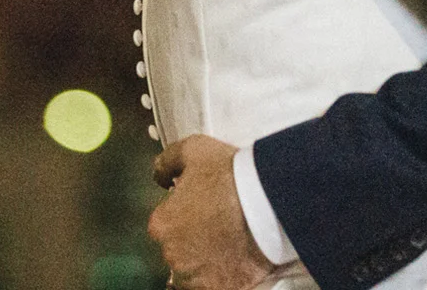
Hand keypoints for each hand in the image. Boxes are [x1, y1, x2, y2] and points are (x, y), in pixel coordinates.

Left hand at [148, 135, 276, 289]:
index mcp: (161, 225)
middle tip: (221, 223)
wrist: (267, 200)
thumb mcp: (194, 150)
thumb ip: (167, 162)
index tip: (205, 207)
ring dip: (208, 262)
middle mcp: (173, 255)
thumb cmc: (231, 176)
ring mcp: (197, 277)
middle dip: (196, 240)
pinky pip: (217, 286)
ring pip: (196, 272)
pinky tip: (238, 262)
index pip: (166, 224)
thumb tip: (159, 175)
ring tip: (232, 243)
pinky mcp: (221, 289)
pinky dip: (224, 278)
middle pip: (180, 250)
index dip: (186, 214)